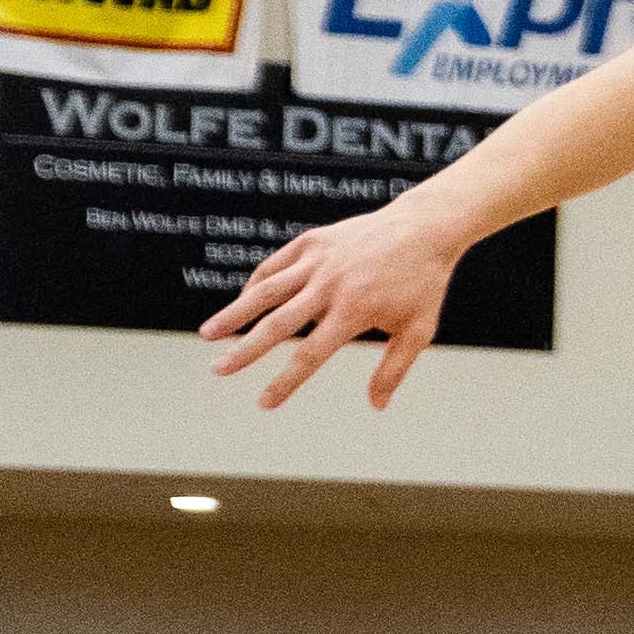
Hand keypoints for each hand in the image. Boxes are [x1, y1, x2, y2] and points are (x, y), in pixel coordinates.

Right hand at [203, 189, 475, 409]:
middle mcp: (330, 286)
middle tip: (218, 371)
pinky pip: (275, 266)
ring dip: (234, 314)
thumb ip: (393, 368)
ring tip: (207, 335)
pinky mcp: (312, 241)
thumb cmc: (423, 283)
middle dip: (245, 351)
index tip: (263, 404)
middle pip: (277, 325)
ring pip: (266, 291)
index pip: (310, 355)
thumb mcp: (418, 329)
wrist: (426, 227)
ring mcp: (318, 261)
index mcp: (355, 311)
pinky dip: (256, 285)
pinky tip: (243, 303)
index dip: (285, 382)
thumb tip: (376, 406)